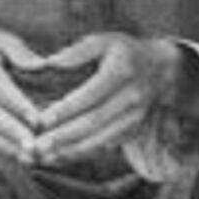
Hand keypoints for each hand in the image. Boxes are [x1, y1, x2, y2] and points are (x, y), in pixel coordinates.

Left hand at [25, 32, 190, 166]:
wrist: (162, 70)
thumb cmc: (125, 52)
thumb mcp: (105, 40)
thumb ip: (78, 51)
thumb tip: (49, 64)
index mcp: (122, 72)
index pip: (91, 95)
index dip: (66, 110)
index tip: (41, 120)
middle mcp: (131, 97)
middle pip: (94, 122)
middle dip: (63, 137)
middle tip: (36, 146)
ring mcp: (134, 118)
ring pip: (100, 140)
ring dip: (70, 151)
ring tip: (44, 158)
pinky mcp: (132, 131)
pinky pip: (105, 147)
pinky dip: (81, 154)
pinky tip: (60, 158)